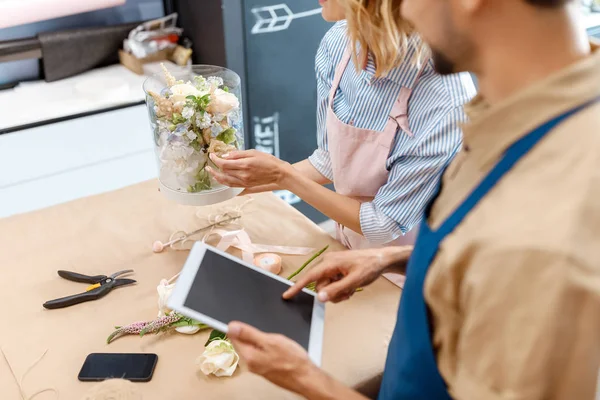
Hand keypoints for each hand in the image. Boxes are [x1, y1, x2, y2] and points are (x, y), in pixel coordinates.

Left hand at [207, 150, 293, 187]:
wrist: (278, 173)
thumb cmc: (267, 160)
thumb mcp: (253, 152)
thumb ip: (238, 154)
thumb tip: (225, 155)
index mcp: (244, 165)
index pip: (224, 164)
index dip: (215, 159)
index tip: (212, 155)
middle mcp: (243, 175)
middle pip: (223, 172)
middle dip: (214, 167)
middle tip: (209, 163)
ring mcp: (244, 182)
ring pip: (226, 181)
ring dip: (217, 177)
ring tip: (211, 172)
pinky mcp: (246, 185)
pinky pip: (232, 185)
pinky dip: (224, 182)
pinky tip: (221, 179)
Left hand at [227, 322, 319, 393]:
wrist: (305, 377)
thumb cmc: (292, 360)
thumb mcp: (270, 340)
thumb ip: (249, 333)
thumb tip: (231, 326)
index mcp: (248, 356)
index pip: (233, 336)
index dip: (240, 327)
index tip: (251, 325)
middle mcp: (249, 364)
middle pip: (243, 342)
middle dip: (253, 334)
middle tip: (269, 336)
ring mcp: (257, 368)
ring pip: (253, 348)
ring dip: (262, 341)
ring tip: (276, 343)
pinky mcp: (265, 369)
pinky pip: (261, 354)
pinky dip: (267, 349)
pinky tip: (279, 350)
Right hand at [283, 247, 411, 302]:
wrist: (382, 259)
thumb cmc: (370, 267)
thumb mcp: (354, 281)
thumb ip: (336, 290)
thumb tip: (319, 297)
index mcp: (330, 262)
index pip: (309, 277)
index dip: (297, 287)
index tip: (286, 295)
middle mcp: (328, 262)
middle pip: (320, 285)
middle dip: (332, 293)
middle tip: (347, 293)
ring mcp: (333, 266)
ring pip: (327, 286)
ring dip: (338, 292)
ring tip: (351, 289)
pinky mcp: (337, 269)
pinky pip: (333, 284)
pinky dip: (341, 288)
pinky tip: (351, 286)